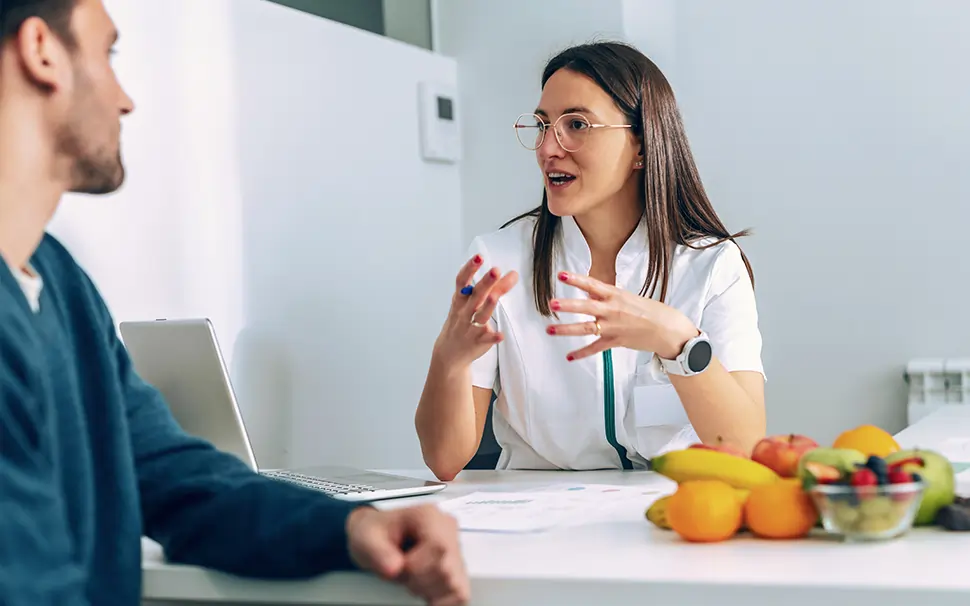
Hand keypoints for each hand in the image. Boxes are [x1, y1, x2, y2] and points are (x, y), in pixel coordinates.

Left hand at [347, 504, 468, 605]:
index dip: (418, 567)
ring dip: (429, 590)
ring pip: (455, 585)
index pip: (439, 547)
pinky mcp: (458, 569)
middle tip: (403, 572)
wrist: (378, 537)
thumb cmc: (376, 533)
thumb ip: (378, 552)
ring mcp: (455, 550)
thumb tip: (394, 568)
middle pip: (447, 569)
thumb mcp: (366, 537)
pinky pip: (460, 594)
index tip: (400, 567)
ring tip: (412, 578)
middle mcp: (448, 530)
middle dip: (419, 580)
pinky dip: (441, 599)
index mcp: (429, 516)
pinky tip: (424, 588)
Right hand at [434, 255, 517, 367]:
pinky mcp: (478, 342)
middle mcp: (464, 313)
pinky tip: (500, 335)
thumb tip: (508, 274)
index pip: (462, 281)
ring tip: (495, 296)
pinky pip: (486, 339)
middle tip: (496, 270)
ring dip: (488, 305)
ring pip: (480, 315)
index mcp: (460, 301)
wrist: (449, 353)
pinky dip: (493, 337)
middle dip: (485, 283)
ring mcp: (470, 328)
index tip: (479, 257)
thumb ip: (487, 289)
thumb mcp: (468, 304)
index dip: (470, 269)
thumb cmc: (461, 322)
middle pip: (476, 295)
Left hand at [546, 271, 698, 361]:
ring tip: (550, 329)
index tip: (561, 275)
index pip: (593, 285)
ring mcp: (612, 327)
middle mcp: (612, 310)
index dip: (576, 280)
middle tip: (552, 304)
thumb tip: (591, 294)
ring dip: (566, 329)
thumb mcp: (628, 297)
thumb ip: (608, 297)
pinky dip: (581, 353)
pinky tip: (569, 356)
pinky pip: (595, 348)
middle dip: (568, 306)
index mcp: (616, 296)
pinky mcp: (615, 341)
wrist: (667, 330)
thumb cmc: (650, 311)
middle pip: (586, 307)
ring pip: (585, 328)